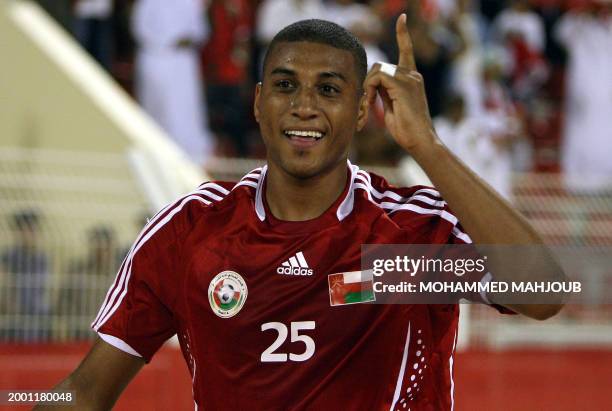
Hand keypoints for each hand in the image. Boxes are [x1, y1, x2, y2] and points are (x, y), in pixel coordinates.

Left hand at [363, 14, 436, 154]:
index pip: (406, 50)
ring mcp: (409, 78)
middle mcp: (412, 74)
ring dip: (367, 89)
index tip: (401, 18)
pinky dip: (369, 90)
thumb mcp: (392, 106)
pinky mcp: (403, 84)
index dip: (403, 33)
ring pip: (377, 70)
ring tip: (368, 109)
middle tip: (366, 106)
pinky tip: (371, 105)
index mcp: (411, 78)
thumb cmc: (406, 129)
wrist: (420, 140)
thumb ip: (384, 91)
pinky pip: (377, 77)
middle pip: (379, 65)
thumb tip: (372, 83)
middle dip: (368, 84)